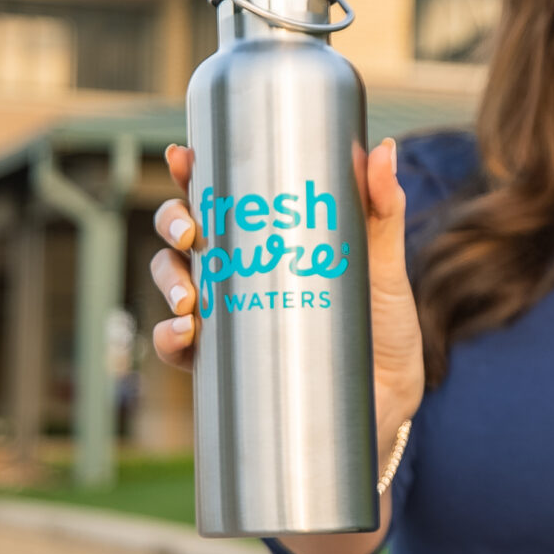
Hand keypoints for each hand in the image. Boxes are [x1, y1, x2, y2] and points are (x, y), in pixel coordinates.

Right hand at [149, 139, 426, 441]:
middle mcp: (238, 273)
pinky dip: (169, 337)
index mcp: (269, 239)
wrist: (388, 404)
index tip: (182, 157)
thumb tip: (384, 149)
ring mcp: (228, 317)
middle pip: (184, 233)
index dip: (191, 173)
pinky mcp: (226, 364)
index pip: (220, 197)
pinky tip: (183, 333)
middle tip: (189, 231)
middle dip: (171, 222)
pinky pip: (179, 348)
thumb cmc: (386, 329)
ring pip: (173, 282)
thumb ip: (383, 211)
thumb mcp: (385, 267)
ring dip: (166, 278)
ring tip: (188, 293)